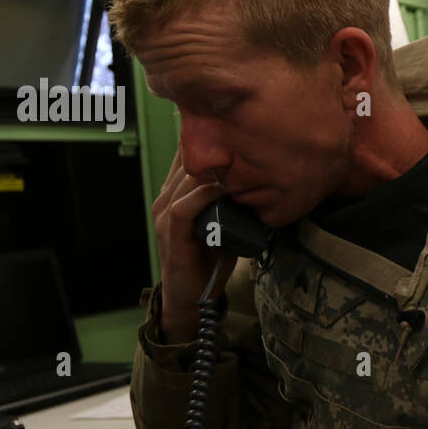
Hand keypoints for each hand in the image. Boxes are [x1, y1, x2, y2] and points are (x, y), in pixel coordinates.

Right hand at [151, 145, 236, 341]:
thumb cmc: (208, 259)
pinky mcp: (172, 234)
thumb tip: (262, 183)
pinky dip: (202, 195)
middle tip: (237, 136)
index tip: (233, 130)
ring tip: (235, 159)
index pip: (186, 158)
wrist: (192, 298)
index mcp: (175, 194)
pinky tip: (221, 188)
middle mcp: (166, 200)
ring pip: (184, 180)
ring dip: (210, 170)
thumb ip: (231, 202)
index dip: (207, 142)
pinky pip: (184, 207)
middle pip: (185, 162)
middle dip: (210, 149)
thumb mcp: (222, 223)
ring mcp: (165, 216)